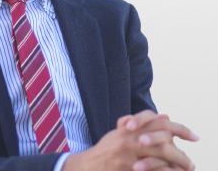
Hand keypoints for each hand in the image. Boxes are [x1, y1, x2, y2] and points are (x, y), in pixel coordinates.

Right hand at [62, 110, 198, 170]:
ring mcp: (130, 152)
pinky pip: (154, 168)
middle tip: (191, 161)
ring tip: (187, 168)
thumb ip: (139, 123)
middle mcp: (130, 136)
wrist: (89, 166)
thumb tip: (164, 116)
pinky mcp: (129, 167)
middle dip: (181, 149)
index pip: (157, 121)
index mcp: (129, 127)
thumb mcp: (119, 133)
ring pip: (161, 151)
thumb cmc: (106, 150)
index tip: (193, 136)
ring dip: (178, 160)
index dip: (178, 128)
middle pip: (162, 136)